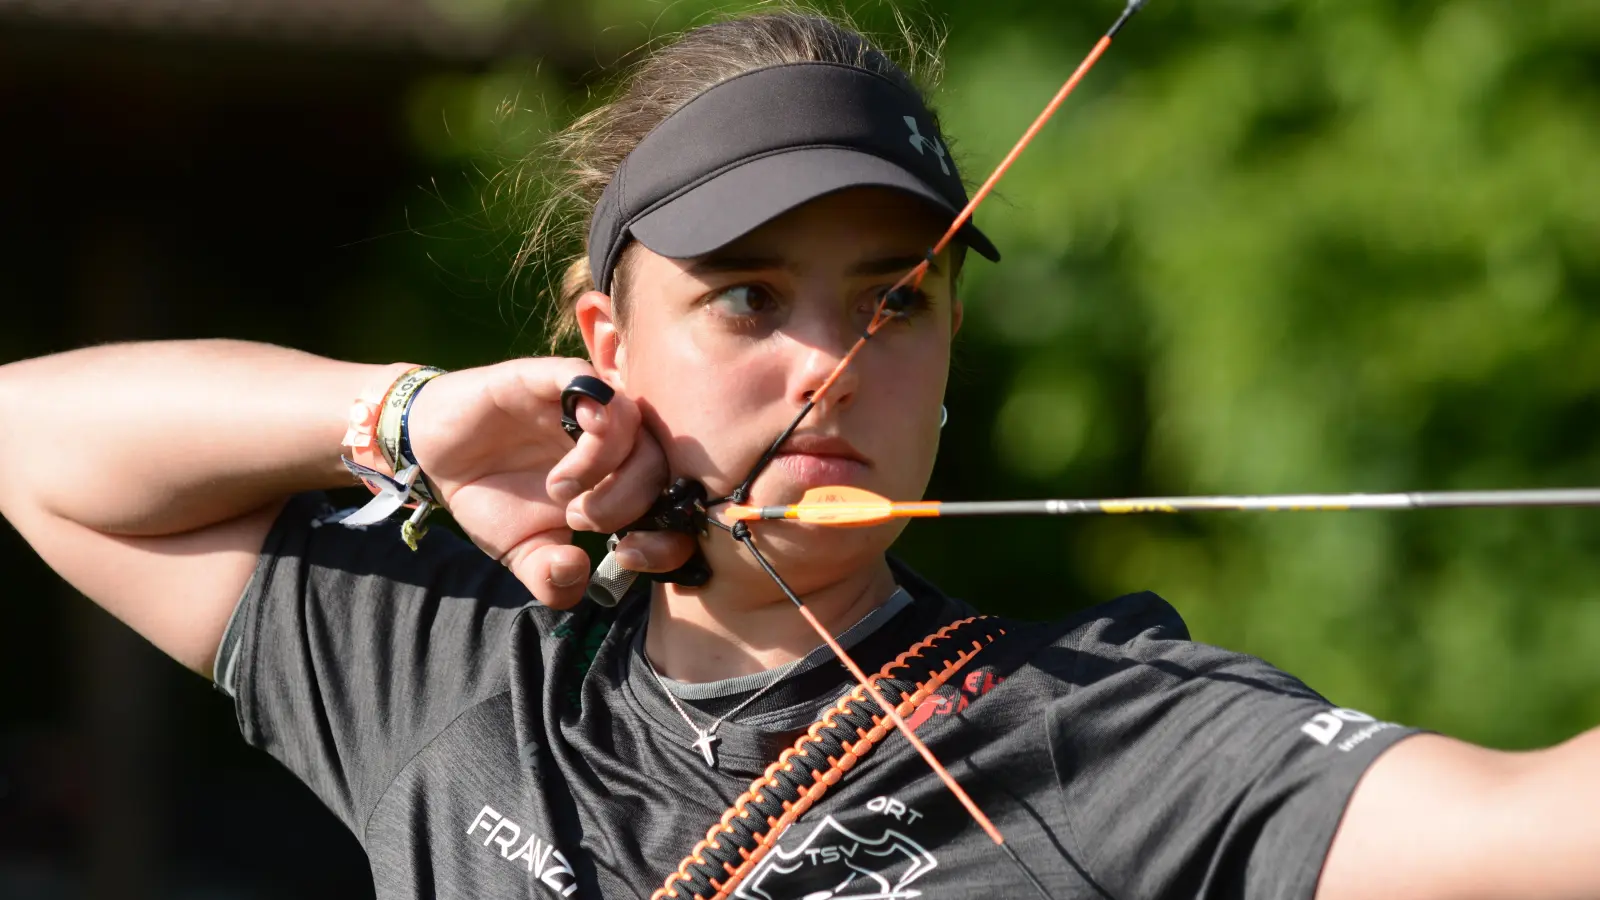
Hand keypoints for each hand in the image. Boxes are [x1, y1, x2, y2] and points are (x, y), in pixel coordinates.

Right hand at [403, 358, 694, 607]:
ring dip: (605, 462)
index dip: (668, 533)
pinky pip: (587, 379)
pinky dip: (594, 404)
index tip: (629, 555)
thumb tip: (578, 573)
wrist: (432, 455)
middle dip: (631, 498)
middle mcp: (609, 442)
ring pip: (630, 419)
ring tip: (562, 488)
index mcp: (617, 482)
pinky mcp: (548, 378)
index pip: (670, 500)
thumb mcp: (522, 553)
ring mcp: (581, 408)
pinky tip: (575, 437)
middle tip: (580, 517)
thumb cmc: (489, 498)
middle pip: (660, 458)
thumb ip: (552, 577)